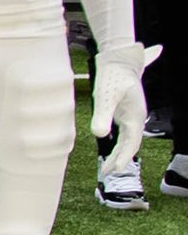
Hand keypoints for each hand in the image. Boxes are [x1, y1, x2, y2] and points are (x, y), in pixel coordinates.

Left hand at [92, 41, 162, 168]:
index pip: (131, 143)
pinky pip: (124, 134)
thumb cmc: (113, 76)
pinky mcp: (125, 112)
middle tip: (107, 173)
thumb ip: (102, 114)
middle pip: (130, 144)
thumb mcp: (106, 95)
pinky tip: (110, 150)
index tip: (116, 171)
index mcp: (135, 116)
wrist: (119, 60)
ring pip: (128, 140)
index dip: (124, 157)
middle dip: (120, 159)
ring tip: (107, 168)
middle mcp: (136, 118)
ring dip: (119, 153)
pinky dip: (118, 144)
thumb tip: (98, 134)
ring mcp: (131, 115)